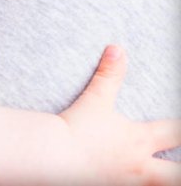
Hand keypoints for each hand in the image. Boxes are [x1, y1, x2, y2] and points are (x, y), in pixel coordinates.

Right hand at [59, 45, 180, 184]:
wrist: (53, 155)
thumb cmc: (75, 128)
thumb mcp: (95, 99)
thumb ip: (108, 75)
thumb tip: (116, 49)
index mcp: (139, 139)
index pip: (177, 132)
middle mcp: (139, 164)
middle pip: (177, 173)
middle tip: (179, 161)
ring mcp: (125, 181)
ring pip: (157, 184)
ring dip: (161, 178)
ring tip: (162, 173)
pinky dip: (133, 183)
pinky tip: (127, 178)